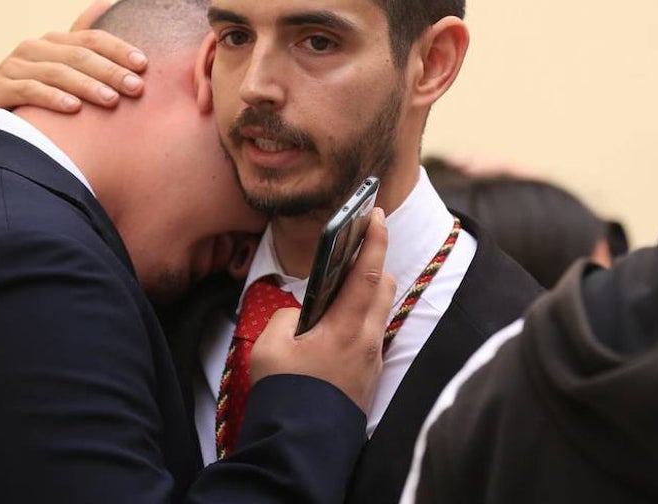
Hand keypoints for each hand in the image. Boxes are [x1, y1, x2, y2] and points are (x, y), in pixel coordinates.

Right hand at [0, 0, 147, 161]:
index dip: (118, 49)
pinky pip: (29, 91)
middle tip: (136, 87)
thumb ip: (78, 37)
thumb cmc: (22, 91)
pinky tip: (73, 109)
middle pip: (78, 55)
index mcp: (51, 42)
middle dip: (111, 70)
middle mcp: (33, 49)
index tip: (144, 64)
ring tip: (112, 100)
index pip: (91, 38)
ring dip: (87, 86)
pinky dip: (52, 98)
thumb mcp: (52, 64)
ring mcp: (13, 67)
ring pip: (57, 72)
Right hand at [249, 211, 394, 412]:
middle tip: (357, 247)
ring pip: (379, 312)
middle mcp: (367, 341)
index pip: (369, 272)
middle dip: (375, 262)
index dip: (374, 239)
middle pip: (385, 287)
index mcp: (345, 327)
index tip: (376, 213)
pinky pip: (372, 336)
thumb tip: (302, 314)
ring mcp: (371, 360)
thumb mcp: (272, 343)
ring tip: (343, 285)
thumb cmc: (286, 392)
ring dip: (368, 292)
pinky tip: (338, 324)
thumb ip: (289, 316)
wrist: (300, 443)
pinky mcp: (369, 377)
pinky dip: (361, 320)